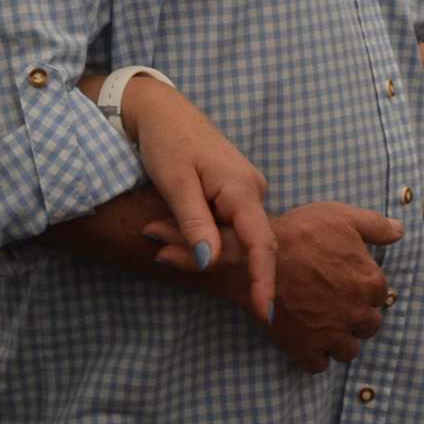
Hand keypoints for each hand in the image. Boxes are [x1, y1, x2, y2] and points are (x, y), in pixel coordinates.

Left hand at [118, 78, 275, 323]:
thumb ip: (195, 223)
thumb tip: (211, 262)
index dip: (263, 280)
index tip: (265, 313)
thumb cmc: (166, 140)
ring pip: (233, 236)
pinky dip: (204, 234)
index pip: (262, 244)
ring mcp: (246, 192)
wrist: (161, 110)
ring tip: (157, 238)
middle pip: (245, 244)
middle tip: (163, 257)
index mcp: (244, 188)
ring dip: (203, 246)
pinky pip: (227, 225)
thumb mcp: (175, 183)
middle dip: (212, 261)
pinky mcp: (235, 193)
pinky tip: (174, 229)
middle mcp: (254, 191)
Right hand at [155, 202, 401, 372]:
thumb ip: (376, 226)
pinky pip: (318, 365)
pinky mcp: (305, 349)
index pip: (379, 295)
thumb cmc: (300, 234)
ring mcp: (331, 335)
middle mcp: (356, 313)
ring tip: (323, 325)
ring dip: (339, 340)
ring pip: (348, 351)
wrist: (257, 259)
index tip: (347, 282)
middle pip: (368, 327)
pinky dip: (314, 355)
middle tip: (335, 304)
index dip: (363, 288)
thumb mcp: (342, 217)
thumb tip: (400, 231)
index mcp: (369, 282)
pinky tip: (306, 338)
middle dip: (356, 317)